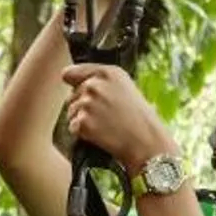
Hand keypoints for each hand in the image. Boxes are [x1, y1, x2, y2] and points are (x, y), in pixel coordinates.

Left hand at [60, 64, 176, 171]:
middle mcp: (94, 84)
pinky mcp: (83, 122)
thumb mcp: (125, 87)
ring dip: (82, 121)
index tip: (83, 93)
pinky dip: (82, 134)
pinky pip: (73, 128)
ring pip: (70, 112)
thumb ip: (101, 81)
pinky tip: (101, 135)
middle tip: (106, 117)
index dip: (74, 84)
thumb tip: (68, 77)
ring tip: (105, 126)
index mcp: (107, 72)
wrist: (146, 143)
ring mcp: (87, 103)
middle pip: (71, 96)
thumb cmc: (140, 118)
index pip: (70, 73)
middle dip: (83, 106)